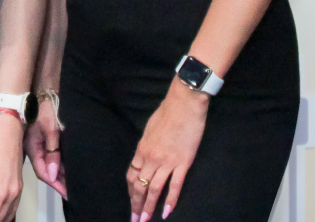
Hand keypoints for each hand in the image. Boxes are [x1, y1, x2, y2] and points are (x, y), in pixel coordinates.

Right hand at [25, 96, 63, 197]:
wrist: (42, 92)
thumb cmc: (44, 110)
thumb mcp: (51, 131)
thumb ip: (53, 152)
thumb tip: (54, 174)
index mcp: (32, 148)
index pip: (43, 172)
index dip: (55, 184)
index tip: (66, 193)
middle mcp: (34, 149)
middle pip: (46, 170)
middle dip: (59, 182)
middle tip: (72, 193)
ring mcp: (38, 145)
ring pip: (49, 164)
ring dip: (61, 174)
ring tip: (73, 184)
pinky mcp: (44, 140)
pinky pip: (51, 156)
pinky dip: (60, 164)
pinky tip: (69, 170)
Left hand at [129, 80, 209, 220]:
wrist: (184, 104)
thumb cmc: (167, 113)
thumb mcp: (150, 130)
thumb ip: (147, 145)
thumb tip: (146, 155)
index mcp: (141, 149)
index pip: (131, 175)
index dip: (130, 191)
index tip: (131, 202)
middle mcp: (151, 157)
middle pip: (139, 185)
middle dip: (136, 204)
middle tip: (135, 219)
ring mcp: (166, 161)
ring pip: (154, 189)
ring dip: (148, 206)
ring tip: (145, 220)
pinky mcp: (183, 162)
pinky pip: (175, 185)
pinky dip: (170, 200)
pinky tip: (166, 211)